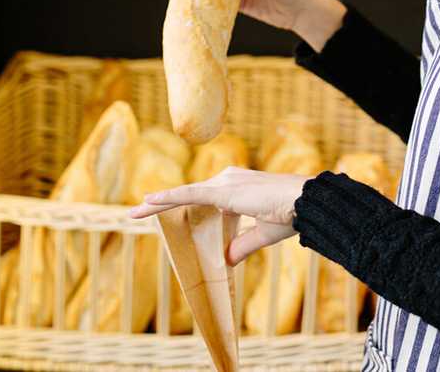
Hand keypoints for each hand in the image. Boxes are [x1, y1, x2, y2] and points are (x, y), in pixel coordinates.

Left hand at [128, 166, 312, 265]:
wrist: (304, 202)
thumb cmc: (291, 214)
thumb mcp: (263, 233)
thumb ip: (242, 245)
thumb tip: (225, 260)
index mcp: (240, 187)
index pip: (205, 196)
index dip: (185, 203)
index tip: (167, 211)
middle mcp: (230, 179)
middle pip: (191, 194)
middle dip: (166, 204)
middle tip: (140, 211)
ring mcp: (226, 182)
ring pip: (185, 194)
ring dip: (160, 203)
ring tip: (135, 211)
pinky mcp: (223, 191)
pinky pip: (188, 194)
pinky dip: (166, 198)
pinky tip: (147, 201)